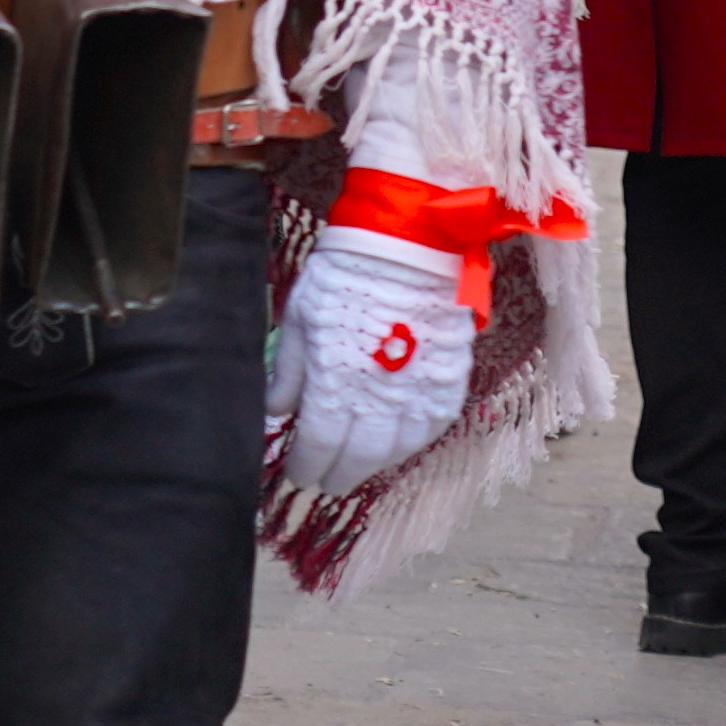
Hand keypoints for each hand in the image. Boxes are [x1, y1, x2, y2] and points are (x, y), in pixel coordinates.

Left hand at [265, 225, 470, 500]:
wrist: (407, 244)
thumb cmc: (344, 276)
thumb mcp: (300, 319)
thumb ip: (288, 372)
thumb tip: (276, 411)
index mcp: (334, 385)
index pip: (319, 447)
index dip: (306, 466)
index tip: (298, 473)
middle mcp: (378, 400)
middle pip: (359, 458)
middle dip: (340, 474)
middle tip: (328, 481)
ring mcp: (418, 393)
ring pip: (397, 450)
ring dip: (375, 463)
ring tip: (361, 462)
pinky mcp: (448, 381)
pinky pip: (432, 427)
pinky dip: (412, 441)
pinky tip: (398, 440)